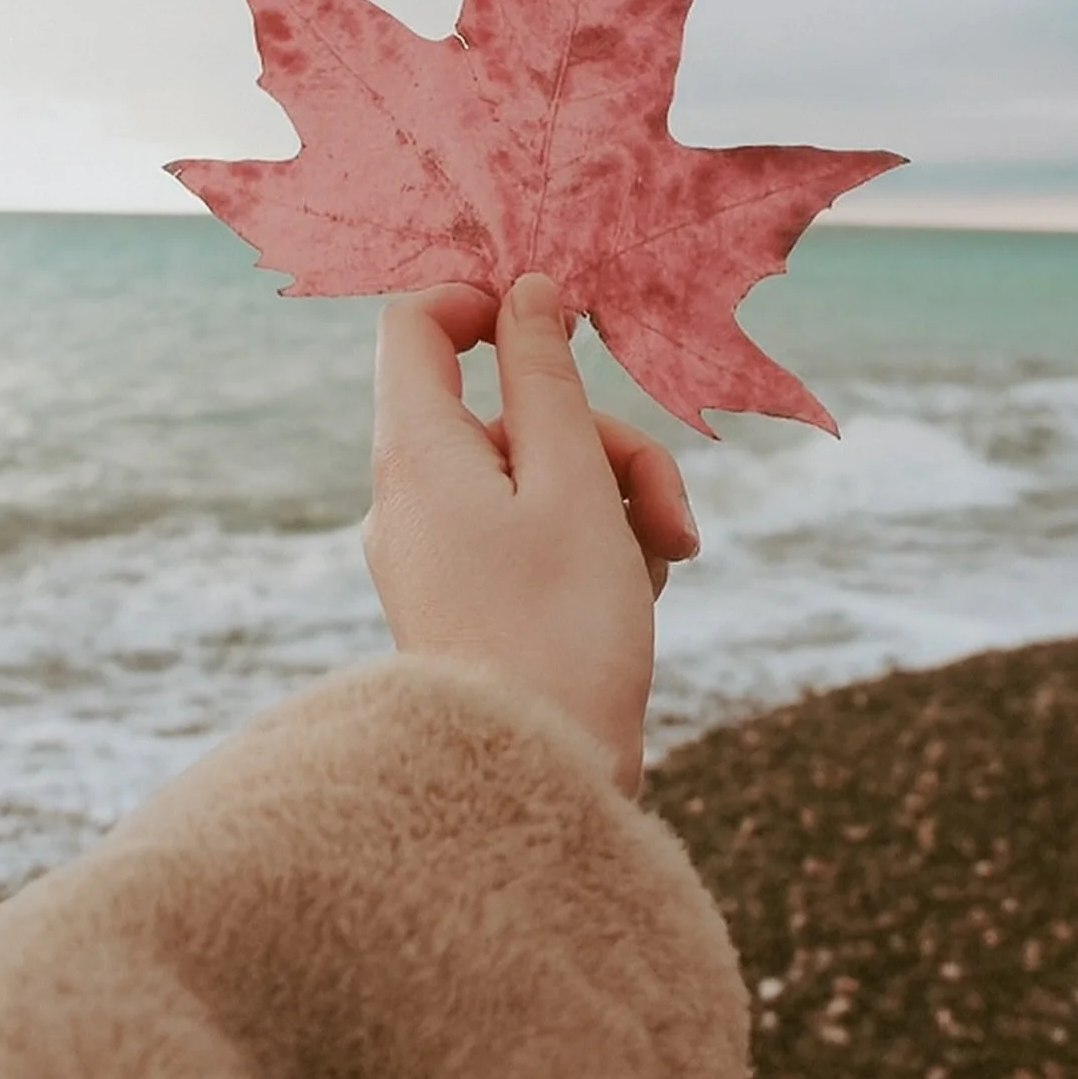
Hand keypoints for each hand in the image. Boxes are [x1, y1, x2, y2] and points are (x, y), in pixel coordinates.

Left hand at [362, 274, 699, 795]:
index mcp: (417, 453)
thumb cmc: (558, 629)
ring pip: (536, 474)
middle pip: (510, 411)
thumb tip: (526, 292)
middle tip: (667, 510)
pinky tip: (640, 590)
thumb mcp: (571, 481)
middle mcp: (410, 495)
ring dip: (614, 498)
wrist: (533, 786)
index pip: (414, 327)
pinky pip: (531, 533)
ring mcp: (436, 550)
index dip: (484, 302)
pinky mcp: (468, 597)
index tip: (562, 322)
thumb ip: (546, 375)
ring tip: (663, 563)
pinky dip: (591, 544)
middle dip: (603, 440)